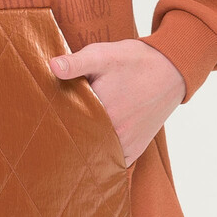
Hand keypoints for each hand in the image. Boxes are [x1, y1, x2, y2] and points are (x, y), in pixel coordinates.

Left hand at [48, 39, 186, 166]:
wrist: (171, 68)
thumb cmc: (134, 60)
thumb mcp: (102, 55)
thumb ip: (76, 63)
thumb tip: (51, 67)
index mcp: (104, 113)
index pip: (69, 126)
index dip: (56, 122)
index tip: (45, 118)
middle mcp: (117, 135)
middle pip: (82, 145)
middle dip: (68, 139)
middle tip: (53, 131)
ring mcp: (127, 145)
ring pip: (96, 157)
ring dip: (85, 150)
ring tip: (69, 140)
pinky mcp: (136, 149)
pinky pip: (113, 162)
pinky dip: (101, 157)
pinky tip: (89, 148)